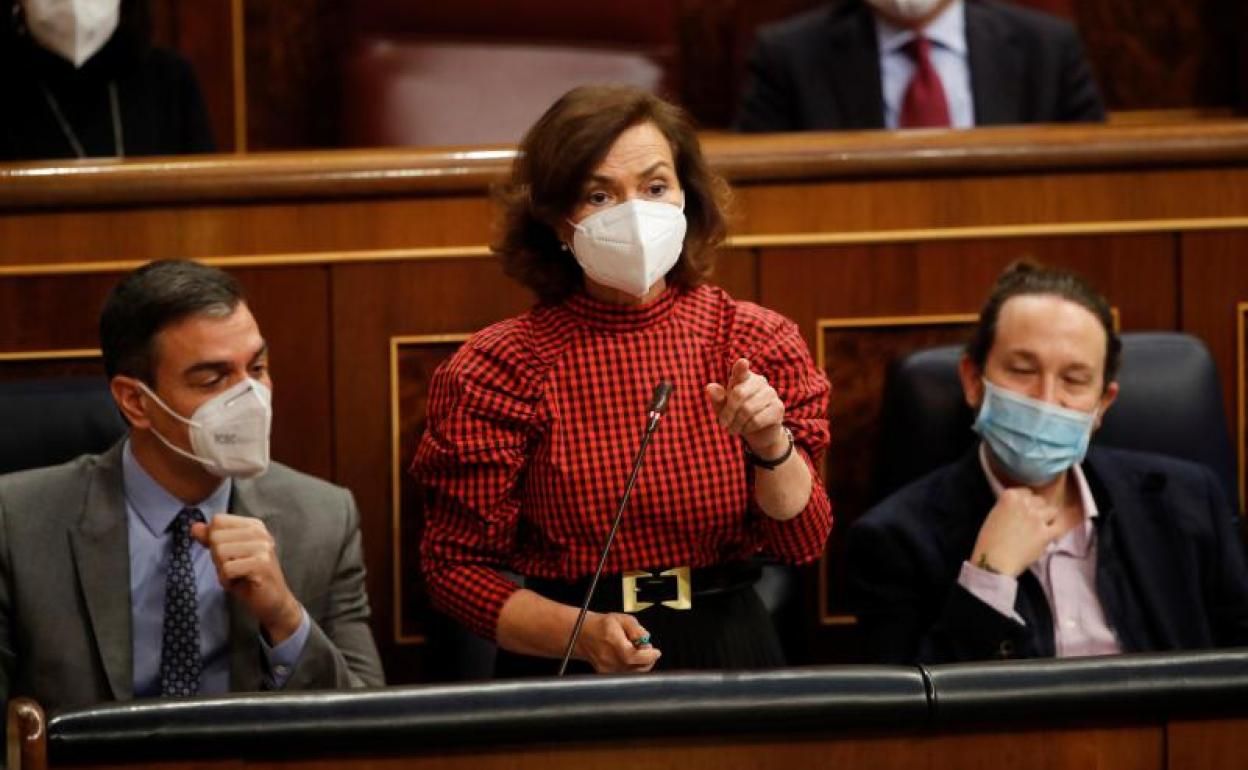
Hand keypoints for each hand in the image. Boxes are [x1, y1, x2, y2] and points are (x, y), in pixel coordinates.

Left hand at [191, 514, 302, 643]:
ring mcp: (262, 547)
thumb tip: (194, 527)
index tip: (230, 555)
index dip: (214, 540)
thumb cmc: (249, 577)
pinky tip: (239, 583)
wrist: (273, 602)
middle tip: (234, 568)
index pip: (218, 521)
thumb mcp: (228, 555)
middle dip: (217, 558)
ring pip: (219, 552)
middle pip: (216, 536)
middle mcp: (260, 532)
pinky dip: (226, 580)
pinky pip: (226, 569)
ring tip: (237, 575)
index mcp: (254, 525)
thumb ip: (211, 539)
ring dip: (222, 570)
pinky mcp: (260, 564)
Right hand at [574, 612, 660, 673]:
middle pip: (636, 668)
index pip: (632, 656)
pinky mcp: (607, 674)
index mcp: (612, 641)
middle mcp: (609, 658)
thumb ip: (636, 628)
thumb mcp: (622, 619)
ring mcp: (607, 668)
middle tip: (646, 648)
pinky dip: (632, 667)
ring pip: (633, 673)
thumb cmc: (603, 625)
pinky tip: (628, 657)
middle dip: (648, 660)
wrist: (584, 635)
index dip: (648, 656)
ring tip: (635, 651)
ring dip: (640, 664)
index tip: (656, 652)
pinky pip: (626, 675)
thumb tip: (646, 638)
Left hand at [706, 358, 786, 457]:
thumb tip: (710, 387)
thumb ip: (718, 398)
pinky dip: (748, 428)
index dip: (741, 367)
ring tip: (734, 428)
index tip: (742, 363)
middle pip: (739, 394)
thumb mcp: (723, 408)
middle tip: (723, 424)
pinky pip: (757, 420)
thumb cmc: (737, 415)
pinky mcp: (778, 408)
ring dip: (737, 423)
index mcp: (744, 377)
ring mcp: (771, 393)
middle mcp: (760, 381)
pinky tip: (747, 429)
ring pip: (748, 409)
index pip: (741, 370)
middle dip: (728, 412)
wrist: (758, 432)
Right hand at [970, 488, 1060, 576]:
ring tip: (1042, 527)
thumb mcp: (993, 516)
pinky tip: (1051, 534)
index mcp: (1010, 497)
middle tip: (1031, 520)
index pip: (1026, 491)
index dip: (1026, 501)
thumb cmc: (988, 542)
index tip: (1023, 509)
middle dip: (1037, 508)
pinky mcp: (1046, 533)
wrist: (994, 562)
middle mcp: (1025, 504)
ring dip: (1047, 518)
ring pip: (1052, 510)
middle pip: (1040, 500)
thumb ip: (1007, 507)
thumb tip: (1017, 509)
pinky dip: (1056, 530)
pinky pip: (1059, 527)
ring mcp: (1037, 518)